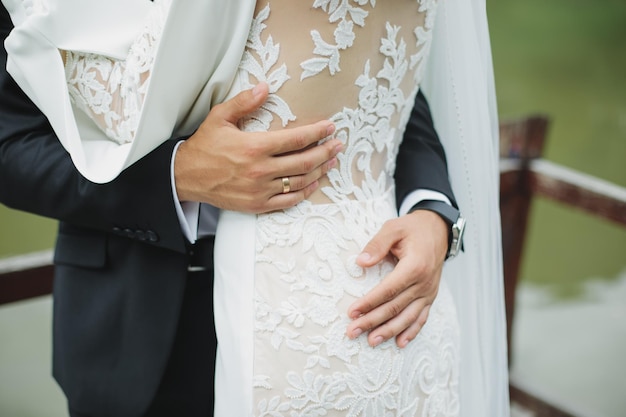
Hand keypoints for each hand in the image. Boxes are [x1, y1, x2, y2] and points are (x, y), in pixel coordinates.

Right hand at [174, 82, 341, 212]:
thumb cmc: (204, 146)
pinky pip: (288, 200)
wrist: (186, 177)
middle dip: (325, 151)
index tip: (330, 127)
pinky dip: (304, 192)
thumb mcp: (220, 117)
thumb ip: (244, 102)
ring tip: (331, 161)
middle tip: (338, 144)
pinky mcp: (257, 204)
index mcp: (254, 147)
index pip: (296, 139)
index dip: (318, 133)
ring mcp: (260, 190)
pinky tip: (313, 183)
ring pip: (299, 181)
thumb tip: (265, 87)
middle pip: (304, 161)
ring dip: (319, 171)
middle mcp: (260, 170)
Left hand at [346, 209, 448, 347]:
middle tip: (352, 331)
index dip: (369, 302)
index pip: (388, 289)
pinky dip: (411, 332)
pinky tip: (399, 343)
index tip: (352, 312)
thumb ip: (377, 244)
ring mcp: (429, 292)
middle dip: (372, 321)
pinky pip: (421, 317)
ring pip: (408, 317)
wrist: (437, 230)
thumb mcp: (393, 228)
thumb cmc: (413, 229)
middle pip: (395, 307)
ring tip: (371, 341)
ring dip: (389, 331)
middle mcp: (424, 282)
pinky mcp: (430, 296)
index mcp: (415, 266)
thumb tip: (360, 262)